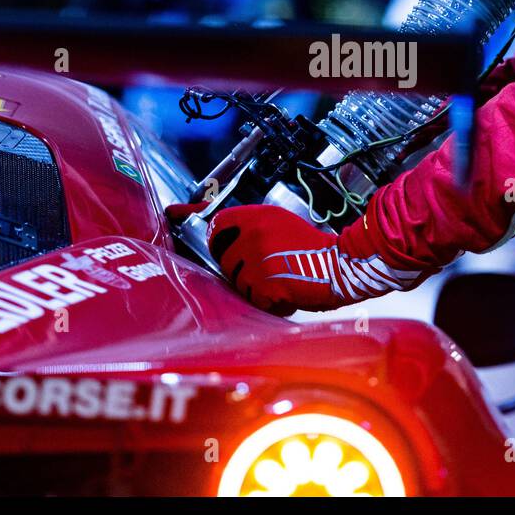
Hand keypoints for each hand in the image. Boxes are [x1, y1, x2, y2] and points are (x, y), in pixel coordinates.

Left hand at [171, 203, 428, 314]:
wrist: (339, 265)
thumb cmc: (313, 247)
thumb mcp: (282, 223)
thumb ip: (253, 227)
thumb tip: (223, 234)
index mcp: (257, 217)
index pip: (216, 220)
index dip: (196, 220)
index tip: (175, 215)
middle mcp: (251, 236)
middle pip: (221, 253)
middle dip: (233, 261)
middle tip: (258, 265)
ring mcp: (254, 262)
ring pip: (234, 277)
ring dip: (250, 282)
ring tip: (276, 278)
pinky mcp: (262, 286)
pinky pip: (250, 296)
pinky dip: (264, 298)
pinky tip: (282, 291)